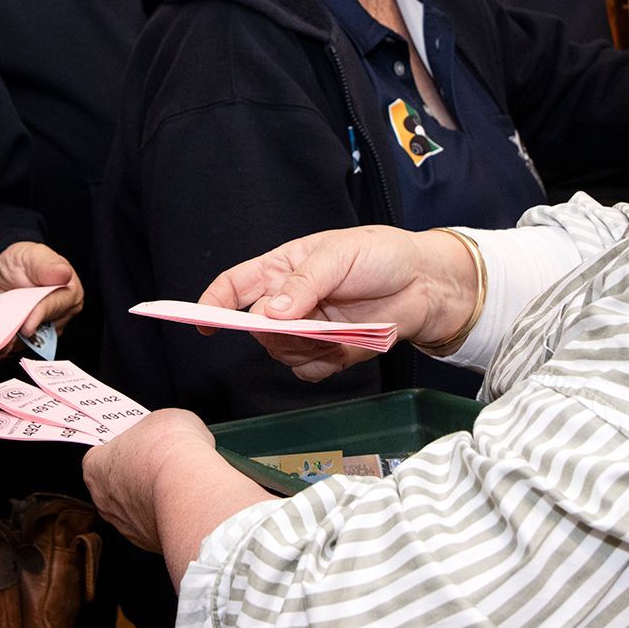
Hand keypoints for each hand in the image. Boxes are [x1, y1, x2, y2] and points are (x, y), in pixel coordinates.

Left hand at [0, 241, 83, 339]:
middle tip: (2, 335)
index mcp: (68, 295)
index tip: (27, 326)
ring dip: (6, 344)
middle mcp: (57, 318)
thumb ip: (46, 266)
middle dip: (20, 333)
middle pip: (40, 331)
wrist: (6, 271)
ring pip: (24, 344)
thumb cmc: (27, 261)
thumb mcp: (34, 255)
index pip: (54, 308)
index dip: (38, 316)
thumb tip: (63, 274)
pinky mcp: (22, 341)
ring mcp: (39, 332)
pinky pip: (10, 348)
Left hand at [84, 410, 274, 583]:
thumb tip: (172, 434)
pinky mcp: (151, 544)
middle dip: (139, 476)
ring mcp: (126, 527)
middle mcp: (104, 501)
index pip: (101, 456)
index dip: (124, 448)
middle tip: (164, 462)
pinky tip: (188, 502)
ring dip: (155, 499)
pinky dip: (171, 516)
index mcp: (96, 466)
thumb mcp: (165, 419)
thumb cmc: (169, 451)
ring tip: (181, 483)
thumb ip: (158, 431)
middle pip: (118, 485)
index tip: (142, 444)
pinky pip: (159, 526)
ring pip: (138, 510)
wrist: (191, 491)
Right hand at [200, 225, 477, 379]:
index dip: (212, 304)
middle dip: (276, 330)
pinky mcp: (329, 354)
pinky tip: (345, 347)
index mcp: (282, 269)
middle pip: (257, 327)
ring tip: (338, 329)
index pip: (234, 286)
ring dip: (305, 347)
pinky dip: (322, 364)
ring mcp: (308, 330)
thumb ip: (302, 285)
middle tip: (307, 322)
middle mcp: (289, 301)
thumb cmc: (382, 256)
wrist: (428, 285)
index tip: (200, 322)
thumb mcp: (339, 256)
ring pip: (281, 353)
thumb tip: (269, 312)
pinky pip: (307, 372)